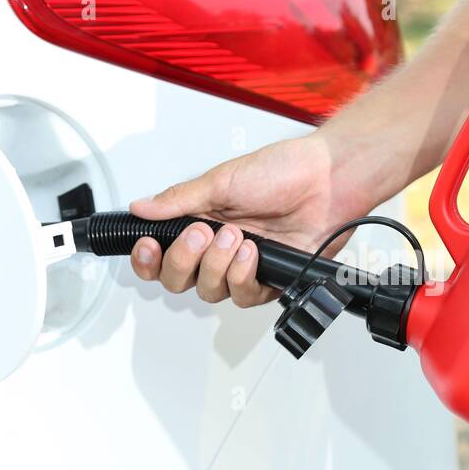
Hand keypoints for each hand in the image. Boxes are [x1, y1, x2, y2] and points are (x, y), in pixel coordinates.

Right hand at [128, 131, 375, 306]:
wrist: (327, 181)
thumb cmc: (282, 172)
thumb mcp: (222, 180)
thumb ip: (179, 200)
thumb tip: (141, 208)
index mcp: (201, 221)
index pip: (161, 254)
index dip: (149, 260)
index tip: (148, 246)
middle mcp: (218, 248)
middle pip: (179, 281)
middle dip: (183, 261)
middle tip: (201, 234)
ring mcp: (243, 266)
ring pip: (210, 292)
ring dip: (217, 266)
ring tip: (237, 237)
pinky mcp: (269, 280)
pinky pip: (244, 297)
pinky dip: (244, 276)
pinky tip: (254, 254)